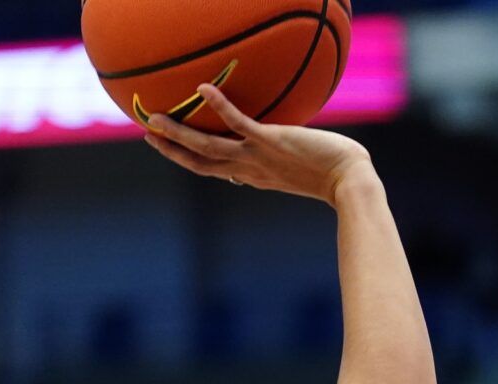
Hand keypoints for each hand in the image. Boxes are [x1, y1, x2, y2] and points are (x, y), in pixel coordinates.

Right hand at [141, 82, 371, 204]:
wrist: (351, 180)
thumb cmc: (333, 172)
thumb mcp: (299, 168)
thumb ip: (280, 158)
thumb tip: (275, 143)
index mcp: (255, 176)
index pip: (214, 169)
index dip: (188, 160)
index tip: (169, 149)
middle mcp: (251, 169)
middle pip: (200, 162)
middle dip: (172, 151)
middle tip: (147, 133)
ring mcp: (258, 156)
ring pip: (208, 147)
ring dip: (179, 134)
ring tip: (154, 119)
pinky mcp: (272, 141)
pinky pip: (239, 122)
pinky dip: (219, 106)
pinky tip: (202, 88)